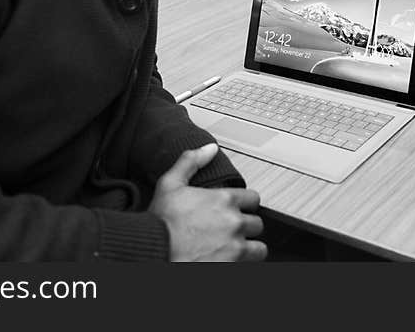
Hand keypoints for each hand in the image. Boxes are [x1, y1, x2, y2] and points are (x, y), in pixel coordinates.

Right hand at [149, 144, 266, 261]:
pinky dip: (241, 264)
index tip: (237, 209)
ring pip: (259, 248)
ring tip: (234, 249)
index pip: (253, 198)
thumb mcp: (170, 184)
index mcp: (224, 200)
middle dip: (246, 227)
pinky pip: (250, 265)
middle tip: (231, 230)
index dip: (245, 204)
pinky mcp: (233, 266)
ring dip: (250, 248)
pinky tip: (228, 261)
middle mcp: (234, 222)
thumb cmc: (161, 221)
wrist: (155, 252)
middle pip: (257, 223)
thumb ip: (191, 162)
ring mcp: (235, 246)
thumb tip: (210, 149)